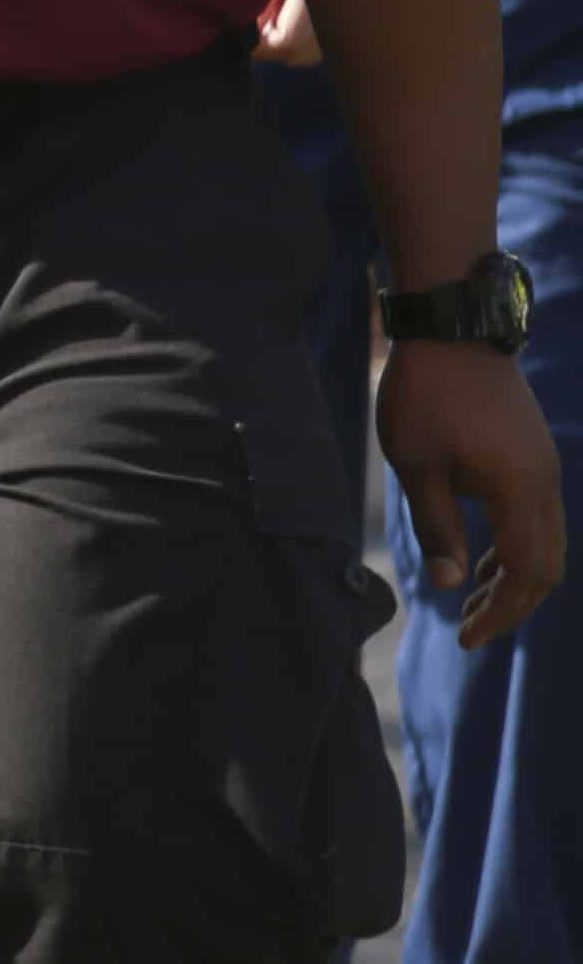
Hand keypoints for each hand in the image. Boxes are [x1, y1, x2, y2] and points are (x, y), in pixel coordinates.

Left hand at [379, 336, 566, 648]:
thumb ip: (436, 527)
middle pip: (546, 564)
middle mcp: (545, 480)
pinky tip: (483, 560)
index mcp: (520, 488)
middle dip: (511, 603)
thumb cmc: (425, 392)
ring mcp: (543, 465)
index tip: (466, 638)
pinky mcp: (533, 452)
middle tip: (467, 629)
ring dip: (515, 576)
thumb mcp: (417, 465)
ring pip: (546, 541)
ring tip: (471, 602)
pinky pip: (538, 515)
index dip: (502, 612)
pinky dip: (516, 546)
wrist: (451, 325)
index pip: (527, 573)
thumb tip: (447, 585)